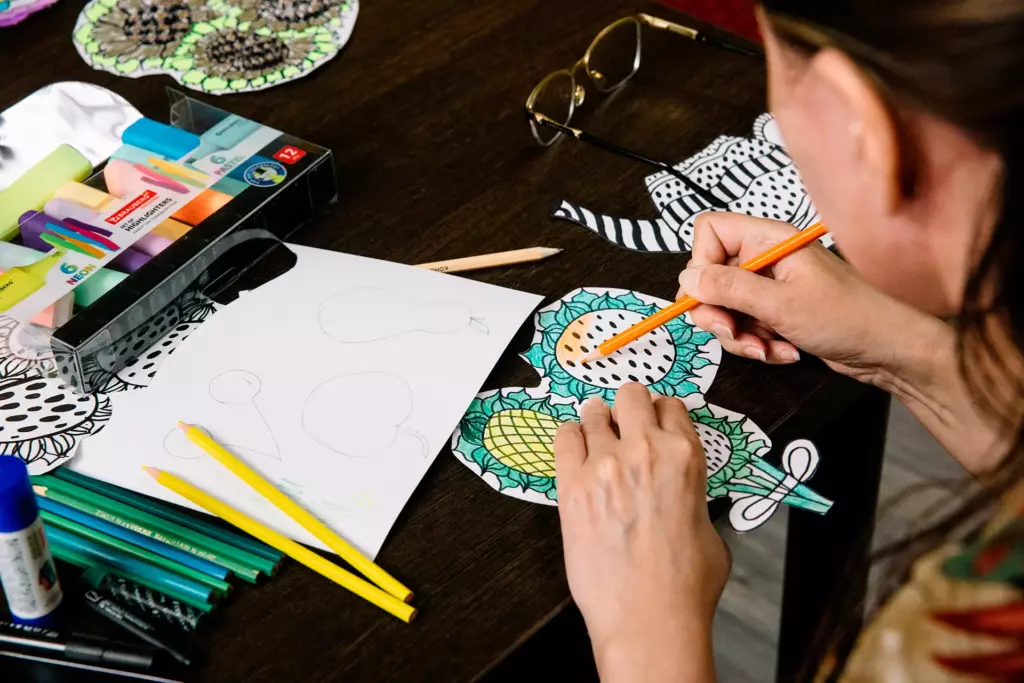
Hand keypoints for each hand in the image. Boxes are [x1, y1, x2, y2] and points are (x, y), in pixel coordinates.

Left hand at [555, 384, 727, 682]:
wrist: (648, 618)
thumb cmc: (685, 585)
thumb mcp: (709, 528)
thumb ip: (690, 495)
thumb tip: (679, 496)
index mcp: (685, 457)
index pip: (671, 406)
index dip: (660, 415)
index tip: (653, 425)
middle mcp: (645, 450)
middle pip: (631, 394)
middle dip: (628, 407)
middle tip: (624, 426)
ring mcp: (604, 466)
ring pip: (593, 411)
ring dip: (597, 422)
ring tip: (596, 442)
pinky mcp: (571, 486)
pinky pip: (563, 438)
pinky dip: (569, 440)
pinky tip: (575, 455)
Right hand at [678, 212, 921, 382]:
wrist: (889, 349)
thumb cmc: (847, 318)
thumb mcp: (779, 304)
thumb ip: (728, 288)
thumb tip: (687, 279)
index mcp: (768, 240)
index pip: (710, 232)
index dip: (701, 263)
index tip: (711, 295)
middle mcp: (765, 258)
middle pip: (711, 276)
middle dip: (717, 312)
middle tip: (733, 333)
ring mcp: (770, 286)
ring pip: (725, 308)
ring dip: (739, 335)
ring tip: (767, 349)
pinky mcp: (776, 312)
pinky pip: (745, 326)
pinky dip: (757, 344)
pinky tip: (782, 352)